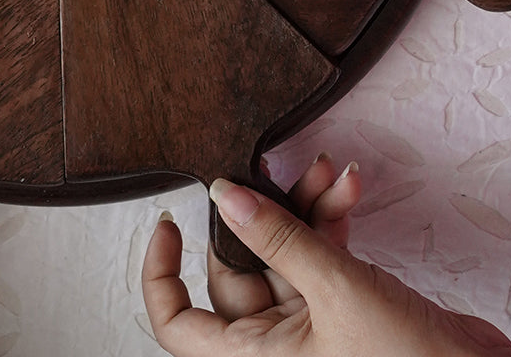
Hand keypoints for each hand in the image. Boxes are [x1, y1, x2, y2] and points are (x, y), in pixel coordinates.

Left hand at [142, 165, 510, 355]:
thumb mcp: (337, 292)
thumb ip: (279, 240)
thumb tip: (225, 195)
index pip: (180, 323)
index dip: (162, 275)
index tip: (167, 224)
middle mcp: (278, 346)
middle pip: (237, 269)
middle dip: (259, 216)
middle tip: (273, 174)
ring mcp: (313, 324)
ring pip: (284, 253)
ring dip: (304, 207)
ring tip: (326, 170)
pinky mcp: (347, 305)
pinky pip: (321, 254)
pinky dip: (332, 219)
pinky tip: (348, 187)